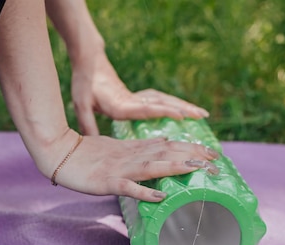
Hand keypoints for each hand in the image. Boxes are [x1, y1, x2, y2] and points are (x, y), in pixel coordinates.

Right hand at [47, 130, 218, 201]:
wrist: (57, 154)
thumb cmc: (83, 154)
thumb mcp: (114, 148)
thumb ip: (137, 150)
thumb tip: (160, 145)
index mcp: (132, 150)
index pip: (166, 147)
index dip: (189, 148)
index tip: (211, 152)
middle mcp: (130, 157)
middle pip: (166, 154)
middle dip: (192, 156)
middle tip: (217, 160)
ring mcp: (119, 169)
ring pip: (152, 167)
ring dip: (176, 167)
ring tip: (198, 170)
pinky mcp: (106, 182)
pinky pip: (128, 188)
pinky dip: (145, 191)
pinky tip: (162, 196)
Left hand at [71, 52, 209, 134]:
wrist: (89, 63)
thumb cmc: (84, 83)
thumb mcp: (80, 104)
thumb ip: (87, 123)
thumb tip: (91, 141)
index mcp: (120, 105)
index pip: (146, 108)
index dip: (164, 112)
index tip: (182, 115)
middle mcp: (132, 100)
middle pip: (162, 103)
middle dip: (184, 109)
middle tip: (203, 115)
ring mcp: (136, 97)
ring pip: (164, 100)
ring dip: (183, 106)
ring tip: (201, 114)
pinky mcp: (136, 97)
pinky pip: (159, 100)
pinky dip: (173, 105)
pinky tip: (183, 111)